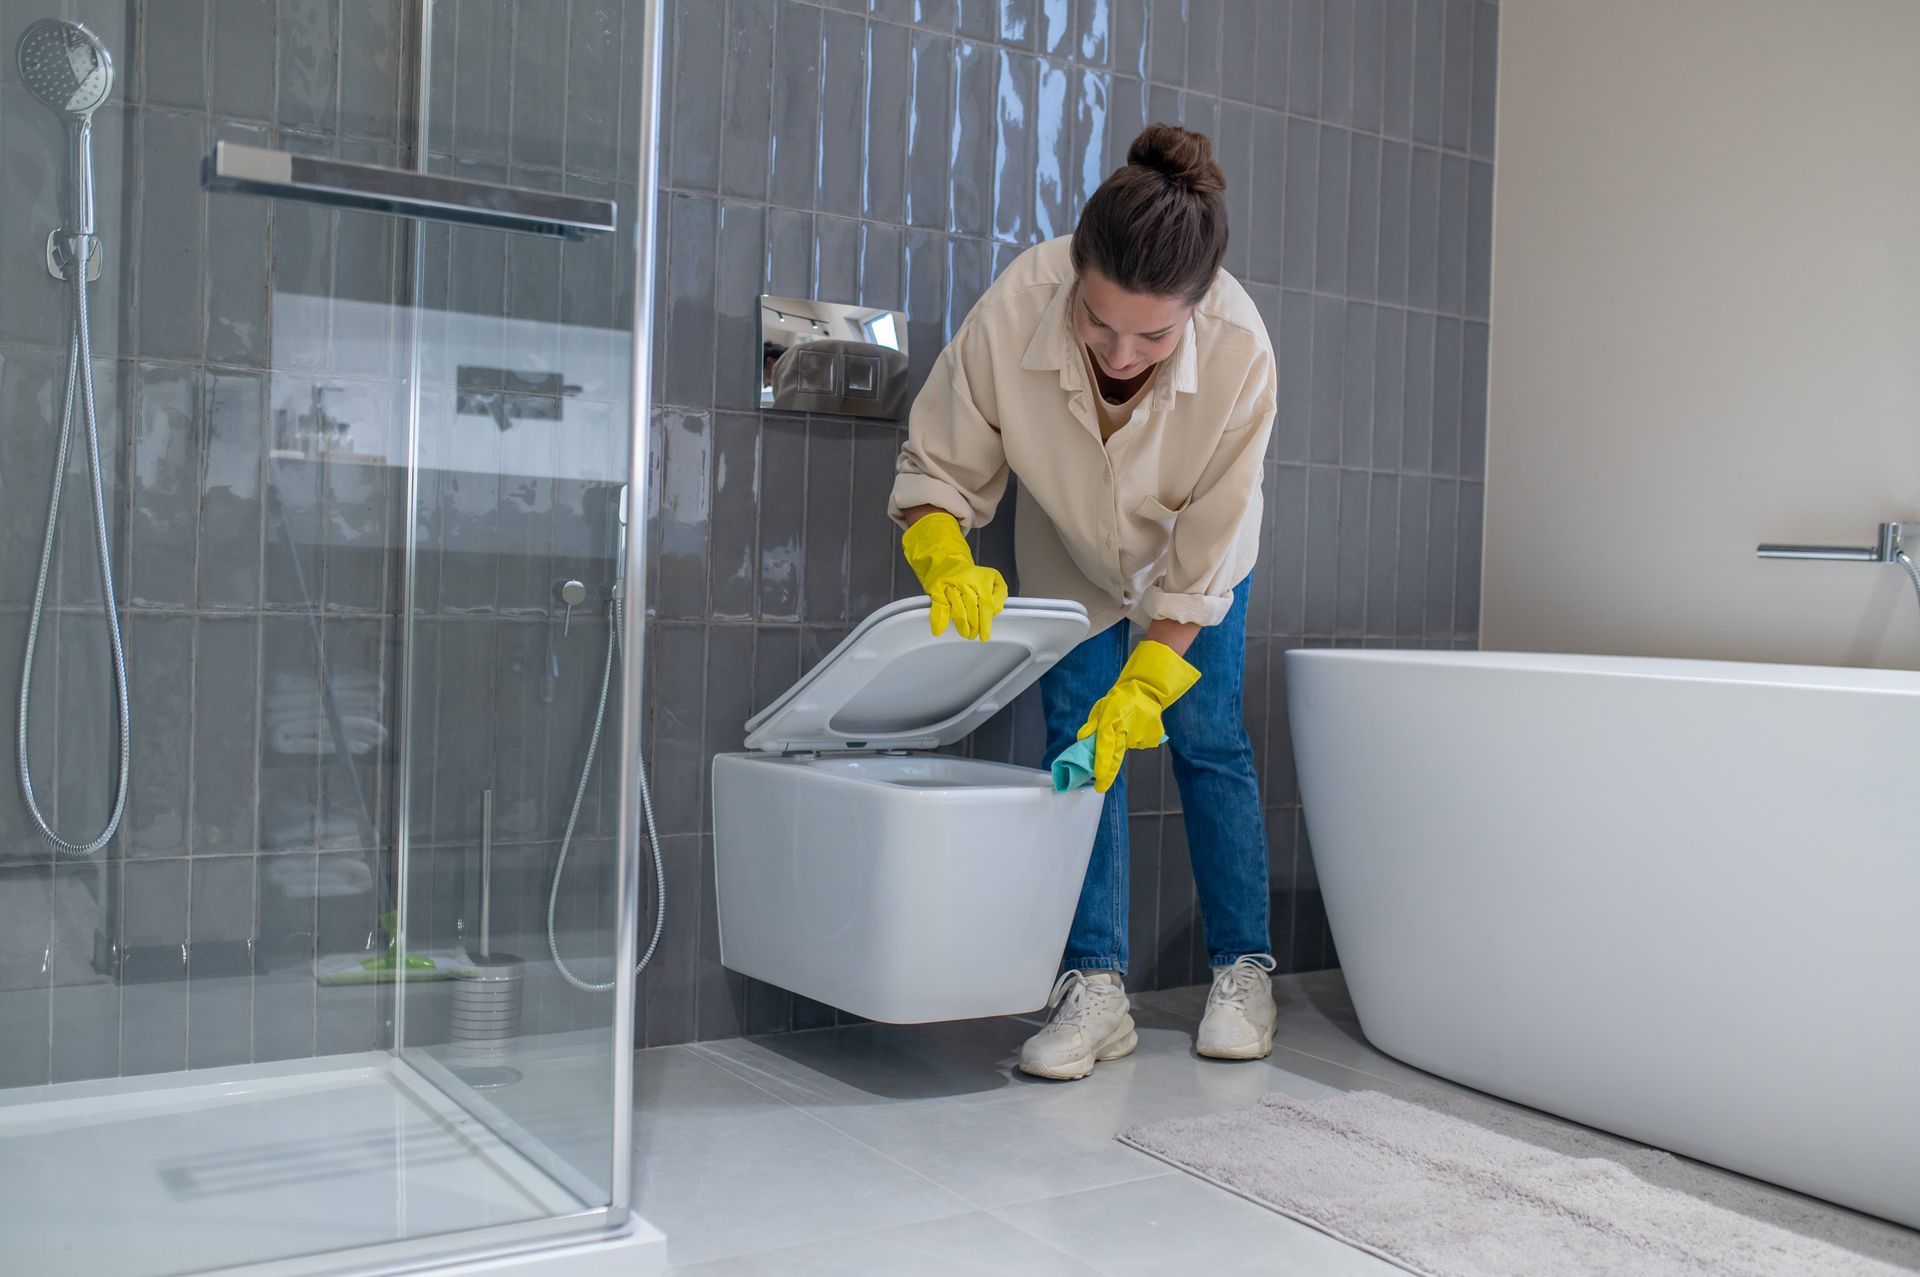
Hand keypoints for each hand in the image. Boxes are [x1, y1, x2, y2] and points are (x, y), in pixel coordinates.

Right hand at [901, 512, 1008, 639]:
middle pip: (973, 610)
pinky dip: (939, 620)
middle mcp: (966, 581)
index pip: (986, 604)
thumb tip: (993, 612)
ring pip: (958, 610)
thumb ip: (999, 594)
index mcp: (982, 579)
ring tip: (965, 633)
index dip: (986, 622)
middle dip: (975, 627)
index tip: (985, 635)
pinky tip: (940, 630)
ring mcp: (950, 584)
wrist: (946, 560)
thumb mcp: (993, 578)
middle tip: (974, 635)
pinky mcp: (937, 588)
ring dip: (962, 626)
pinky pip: (939, 606)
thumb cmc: (972, 575)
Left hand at [1077, 640, 1201, 791]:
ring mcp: (1141, 734)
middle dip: (1107, 771)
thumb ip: (1092, 725)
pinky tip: (1136, 728)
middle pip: (1115, 755)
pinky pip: (1139, 744)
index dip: (1102, 765)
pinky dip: (1135, 739)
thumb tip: (1082, 739)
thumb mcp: (1102, 707)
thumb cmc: (1121, 698)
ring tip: (1126, 726)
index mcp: (1112, 720)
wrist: (1147, 690)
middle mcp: (1126, 729)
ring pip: (1127, 748)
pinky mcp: (1152, 737)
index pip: (1105, 746)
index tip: (1099, 781)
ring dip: (1123, 743)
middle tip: (1100, 785)